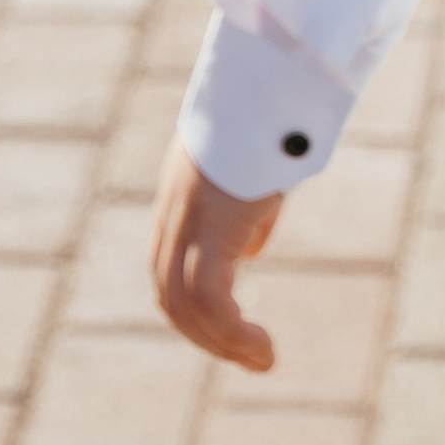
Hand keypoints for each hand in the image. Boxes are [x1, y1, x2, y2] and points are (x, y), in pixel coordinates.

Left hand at [150, 140, 283, 370]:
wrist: (269, 84)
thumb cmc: (273, 117)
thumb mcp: (253, 168)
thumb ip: (246, 208)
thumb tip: (250, 248)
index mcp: (179, 201)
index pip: (170, 273)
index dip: (196, 310)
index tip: (231, 334)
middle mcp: (173, 216)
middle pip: (171, 297)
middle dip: (209, 336)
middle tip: (252, 358)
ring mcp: (186, 222)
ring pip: (187, 306)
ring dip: (224, 343)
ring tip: (264, 360)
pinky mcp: (209, 228)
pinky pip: (211, 299)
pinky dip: (232, 333)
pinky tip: (263, 346)